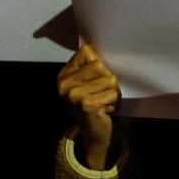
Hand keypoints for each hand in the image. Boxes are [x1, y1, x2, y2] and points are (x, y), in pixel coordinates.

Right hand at [57, 44, 120, 168]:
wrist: (95, 134)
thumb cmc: (95, 104)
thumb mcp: (88, 83)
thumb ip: (91, 65)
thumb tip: (95, 44)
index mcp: (64, 75)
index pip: (86, 51)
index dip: (99, 65)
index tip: (95, 81)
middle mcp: (64, 84)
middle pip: (100, 65)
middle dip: (108, 80)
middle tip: (102, 95)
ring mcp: (73, 95)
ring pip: (110, 79)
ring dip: (113, 93)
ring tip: (104, 103)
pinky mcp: (86, 104)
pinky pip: (113, 93)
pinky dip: (115, 102)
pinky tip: (105, 111)